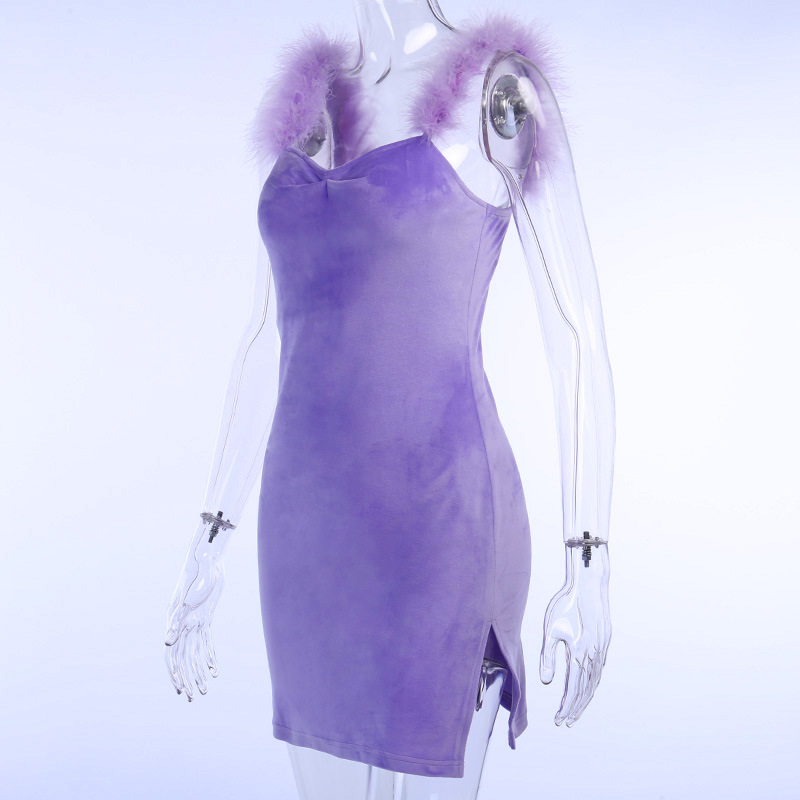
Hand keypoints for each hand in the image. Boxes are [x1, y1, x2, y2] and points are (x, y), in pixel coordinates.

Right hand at [163, 520, 226, 700]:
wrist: (208, 560)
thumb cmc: (197, 576)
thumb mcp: (187, 600)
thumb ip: (177, 621)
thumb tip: (167, 644)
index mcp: (175, 623)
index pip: (173, 655)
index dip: (176, 673)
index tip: (181, 690)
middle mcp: (182, 625)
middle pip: (184, 659)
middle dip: (188, 679)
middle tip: (195, 698)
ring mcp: (194, 621)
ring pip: (195, 653)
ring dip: (199, 671)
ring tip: (206, 689)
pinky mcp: (205, 617)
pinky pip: (206, 641)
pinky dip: (209, 656)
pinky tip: (215, 670)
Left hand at [540, 542, 610, 725]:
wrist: (588, 585)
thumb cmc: (565, 604)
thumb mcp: (550, 629)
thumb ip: (547, 657)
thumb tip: (545, 681)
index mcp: (579, 654)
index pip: (572, 689)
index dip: (566, 707)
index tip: (559, 720)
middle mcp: (593, 656)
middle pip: (585, 691)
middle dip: (575, 708)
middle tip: (566, 722)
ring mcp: (601, 650)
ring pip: (594, 682)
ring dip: (585, 699)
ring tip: (576, 711)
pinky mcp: (604, 643)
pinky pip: (599, 670)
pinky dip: (592, 684)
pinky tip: (588, 688)